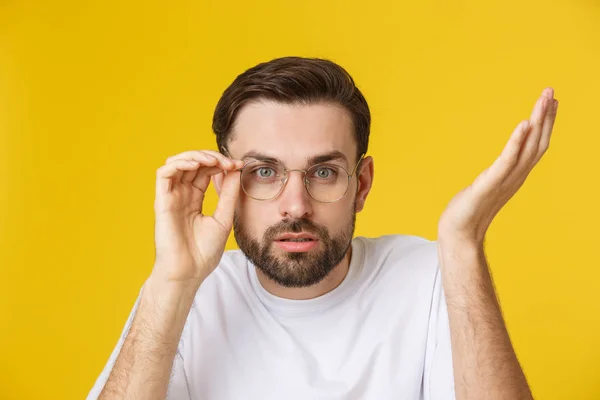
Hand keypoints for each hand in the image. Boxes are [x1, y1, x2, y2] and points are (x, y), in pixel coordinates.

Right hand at [151, 150, 243, 284]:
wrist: (189, 273)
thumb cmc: (203, 252)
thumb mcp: (224, 218)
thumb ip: (228, 195)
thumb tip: (236, 171)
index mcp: (194, 199)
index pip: (205, 171)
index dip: (220, 164)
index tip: (238, 166)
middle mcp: (181, 195)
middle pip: (192, 164)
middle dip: (212, 157)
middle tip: (228, 163)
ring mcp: (171, 197)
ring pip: (177, 163)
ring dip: (196, 155)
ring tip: (213, 161)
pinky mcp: (162, 201)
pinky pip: (164, 173)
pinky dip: (180, 163)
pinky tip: (197, 165)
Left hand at [438, 88, 558, 245]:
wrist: (458, 233)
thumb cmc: (469, 210)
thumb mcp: (488, 185)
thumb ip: (497, 174)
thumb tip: (501, 163)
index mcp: (516, 175)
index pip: (536, 145)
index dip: (546, 124)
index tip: (551, 101)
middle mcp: (516, 177)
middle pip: (537, 142)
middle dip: (546, 116)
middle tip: (551, 91)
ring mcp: (505, 180)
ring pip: (528, 147)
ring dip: (537, 121)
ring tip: (544, 100)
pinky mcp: (490, 183)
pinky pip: (507, 160)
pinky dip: (516, 141)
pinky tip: (523, 124)